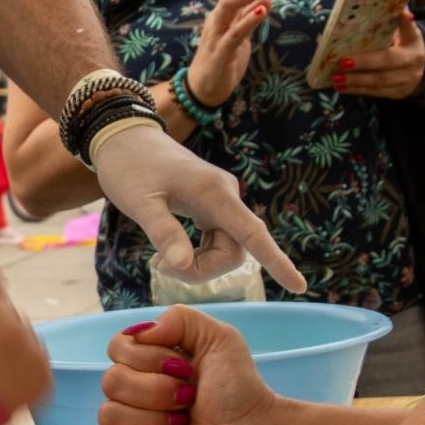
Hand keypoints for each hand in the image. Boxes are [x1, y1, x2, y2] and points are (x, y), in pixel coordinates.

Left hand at [92, 125, 305, 292]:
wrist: (125, 138)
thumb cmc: (129, 167)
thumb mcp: (140, 203)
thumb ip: (164, 233)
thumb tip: (183, 266)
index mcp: (214, 193)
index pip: (253, 234)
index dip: (277, 261)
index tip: (299, 286)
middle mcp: (225, 195)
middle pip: (235, 249)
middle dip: (204, 269)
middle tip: (161, 268)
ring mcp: (219, 199)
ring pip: (226, 247)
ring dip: (199, 264)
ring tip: (160, 261)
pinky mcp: (210, 203)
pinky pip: (216, 239)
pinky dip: (198, 253)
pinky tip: (171, 252)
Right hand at [100, 306, 280, 424]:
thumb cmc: (238, 389)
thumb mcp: (218, 337)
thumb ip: (179, 318)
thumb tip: (140, 334)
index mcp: (147, 362)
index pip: (117, 347)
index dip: (148, 357)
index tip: (184, 367)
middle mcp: (134, 391)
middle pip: (111, 382)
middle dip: (158, 390)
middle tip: (190, 397)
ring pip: (110, 417)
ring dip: (156, 419)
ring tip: (185, 422)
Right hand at [185, 0, 282, 106]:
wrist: (203, 90)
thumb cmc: (223, 61)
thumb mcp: (240, 35)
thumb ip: (249, 17)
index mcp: (222, 14)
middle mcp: (217, 20)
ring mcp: (217, 35)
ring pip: (228, 5)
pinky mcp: (220, 54)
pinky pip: (234, 33)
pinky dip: (248, 20)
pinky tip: (262, 11)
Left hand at [331, 11, 424, 99]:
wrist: (421, 71)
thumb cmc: (406, 46)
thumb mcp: (408, 33)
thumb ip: (400, 22)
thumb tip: (397, 7)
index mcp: (413, 46)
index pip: (403, 36)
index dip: (389, 35)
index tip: (366, 39)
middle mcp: (411, 65)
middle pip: (385, 64)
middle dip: (363, 63)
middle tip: (341, 63)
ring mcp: (404, 82)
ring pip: (378, 82)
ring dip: (355, 81)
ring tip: (336, 78)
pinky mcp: (395, 94)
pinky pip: (374, 93)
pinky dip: (356, 90)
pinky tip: (341, 88)